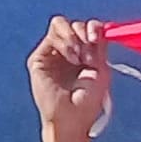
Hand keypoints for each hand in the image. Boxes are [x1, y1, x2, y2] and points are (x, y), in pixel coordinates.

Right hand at [30, 16, 110, 137]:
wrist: (72, 117)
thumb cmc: (88, 101)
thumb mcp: (101, 69)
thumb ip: (99, 45)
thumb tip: (99, 26)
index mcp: (84, 54)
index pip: (87, 28)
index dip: (94, 28)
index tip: (97, 39)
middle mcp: (68, 52)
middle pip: (75, 24)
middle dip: (84, 33)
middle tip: (89, 54)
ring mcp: (52, 54)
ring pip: (60, 24)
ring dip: (73, 36)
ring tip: (79, 57)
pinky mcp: (39, 58)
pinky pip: (52, 35)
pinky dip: (65, 42)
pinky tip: (72, 59)